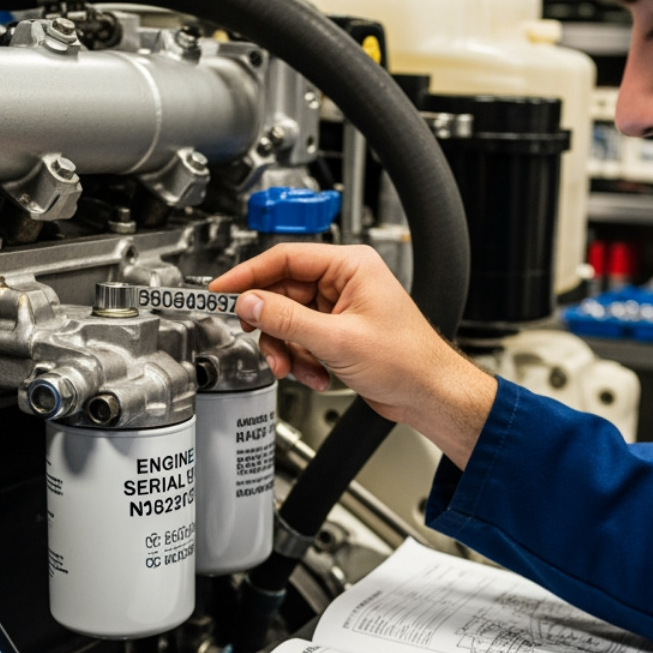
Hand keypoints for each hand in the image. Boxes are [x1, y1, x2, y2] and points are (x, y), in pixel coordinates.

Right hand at [212, 244, 496, 467]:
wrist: (429, 394)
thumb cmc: (407, 361)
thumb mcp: (337, 339)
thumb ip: (287, 319)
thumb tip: (249, 302)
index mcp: (349, 266)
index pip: (284, 258)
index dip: (248, 275)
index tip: (222, 291)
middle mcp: (343, 282)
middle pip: (282, 295)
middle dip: (273, 328)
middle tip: (268, 347)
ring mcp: (340, 309)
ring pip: (289, 322)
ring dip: (289, 351)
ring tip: (300, 370)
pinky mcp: (338, 333)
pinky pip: (302, 340)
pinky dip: (303, 361)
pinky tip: (318, 376)